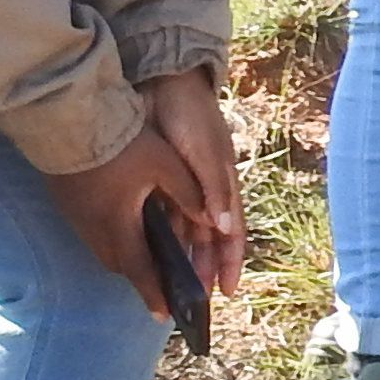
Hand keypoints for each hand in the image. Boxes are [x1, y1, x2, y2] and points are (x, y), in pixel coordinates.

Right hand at [41, 81, 238, 319]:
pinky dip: (109, 236)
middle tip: (159, 286)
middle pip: (119, 264)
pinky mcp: (63, 201)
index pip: (140, 270)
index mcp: (119, 224)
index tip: (165, 316)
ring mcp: (74, 215)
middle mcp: (93, 227)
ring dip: (124, 256)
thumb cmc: (119, 141)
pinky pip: (90, 231)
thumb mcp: (164, 164)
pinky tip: (120, 226)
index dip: (154, 293)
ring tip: (144, 259)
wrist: (64, 116)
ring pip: (103, 248)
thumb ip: (190, 194)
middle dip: (140, 277)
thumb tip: (215, 221)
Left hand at [135, 65, 248, 298]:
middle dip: (202, 268)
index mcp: (224, 186)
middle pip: (207, 239)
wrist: (162, 81)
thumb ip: (213, 191)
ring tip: (168, 282)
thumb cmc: (191, 117)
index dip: (230, 263)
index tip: (225, 292)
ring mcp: (182, 185)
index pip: (231, 234)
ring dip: (180, 256)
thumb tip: (222, 230)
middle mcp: (206, 191)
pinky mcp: (159, 178)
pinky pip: (162, 214)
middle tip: (192, 297)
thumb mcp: (205, 154)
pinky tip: (148, 252)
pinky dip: (160, 235)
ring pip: (184, 230)